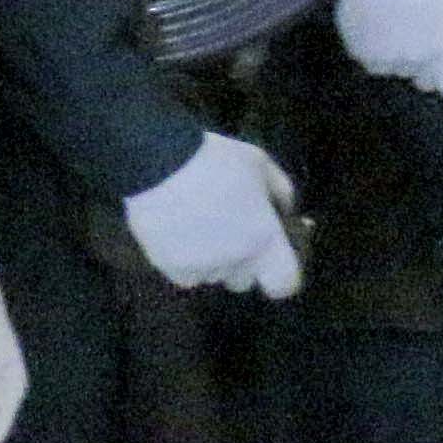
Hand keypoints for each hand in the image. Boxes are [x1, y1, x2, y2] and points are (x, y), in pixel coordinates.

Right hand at [120, 130, 302, 297]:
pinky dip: (183, 260)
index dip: (280, 276)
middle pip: (244, 280)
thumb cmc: (214, 159)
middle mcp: (236, 261)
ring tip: (195, 226)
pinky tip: (176, 233)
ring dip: (211, 260)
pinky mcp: (168, 266)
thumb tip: (285, 213)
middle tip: (226, 232)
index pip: (285, 284)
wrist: (157, 160)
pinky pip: (184, 274)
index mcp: (265, 239)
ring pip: (212, 275)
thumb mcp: (259, 163)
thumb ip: (281, 192)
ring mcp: (200, 267)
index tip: (270, 258)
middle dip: (240, 262)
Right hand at [330, 0, 442, 99]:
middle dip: (429, 67)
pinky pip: (376, 63)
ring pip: (401, 71)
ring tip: (396, 28)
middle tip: (424, 40)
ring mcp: (387, 63)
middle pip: (428, 82)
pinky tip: (376, 28)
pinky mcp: (361, 57)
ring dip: (403, 58)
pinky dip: (378, 52)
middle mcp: (418, 64)